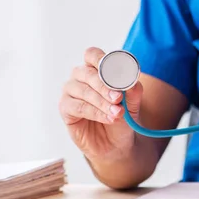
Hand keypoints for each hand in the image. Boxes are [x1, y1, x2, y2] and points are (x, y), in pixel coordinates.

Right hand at [58, 47, 142, 161]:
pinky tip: (108, 118)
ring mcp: (71, 92)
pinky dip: (95, 113)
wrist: (116, 143)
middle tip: (118, 98)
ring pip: (83, 91)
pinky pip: (78, 107)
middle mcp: (80, 77)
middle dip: (105, 86)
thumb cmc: (122, 118)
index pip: (92, 55)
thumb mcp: (133, 104)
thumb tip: (133, 82)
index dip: (101, 59)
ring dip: (102, 102)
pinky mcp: (65, 109)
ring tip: (117, 113)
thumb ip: (133, 92)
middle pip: (87, 73)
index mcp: (96, 69)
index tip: (115, 71)